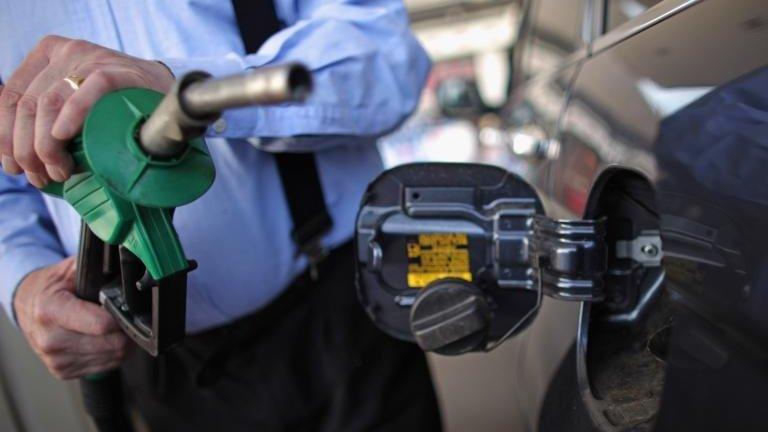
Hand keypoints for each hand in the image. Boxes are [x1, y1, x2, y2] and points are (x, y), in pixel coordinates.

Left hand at [0, 35, 174, 186]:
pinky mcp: (119, 71)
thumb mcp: (74, 106)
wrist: (164, 98)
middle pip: (28, 104)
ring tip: (61, 170)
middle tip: (41, 176)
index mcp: (48, 57)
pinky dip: (72, 115)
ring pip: (50, 102)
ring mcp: (93, 59)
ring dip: (47, 145)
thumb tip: (10, 154)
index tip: (15, 166)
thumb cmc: (116, 110)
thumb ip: (44, 118)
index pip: (10, 96)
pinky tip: (65, 137)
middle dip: (27, 149)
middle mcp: (68, 53)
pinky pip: (89, 90)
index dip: (5, 136)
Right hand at [13, 257, 128, 379]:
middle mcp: (50, 339)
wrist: (28, 305)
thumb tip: (126, 264)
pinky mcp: (62, 372)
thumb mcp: (70, 269)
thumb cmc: (53, 287)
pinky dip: (110, 354)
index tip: (126, 307)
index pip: (101, 324)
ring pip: (113, 358)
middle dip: (125, 330)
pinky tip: (102, 339)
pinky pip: (104, 367)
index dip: (121, 316)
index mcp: (51, 310)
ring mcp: (55, 359)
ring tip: (113, 326)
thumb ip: (96, 267)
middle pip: (112, 344)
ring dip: (120, 343)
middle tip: (124, 317)